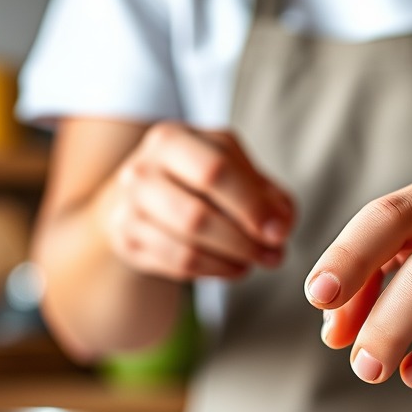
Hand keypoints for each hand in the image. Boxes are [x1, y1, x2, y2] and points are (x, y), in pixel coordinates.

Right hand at [101, 122, 294, 280]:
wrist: (142, 195)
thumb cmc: (198, 178)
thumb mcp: (232, 167)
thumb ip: (265, 191)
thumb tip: (283, 223)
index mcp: (172, 139)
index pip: (215, 171)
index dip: (252, 206)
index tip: (280, 232)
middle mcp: (142, 171)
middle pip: (197, 216)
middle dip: (244, 242)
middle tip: (275, 255)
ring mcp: (129, 208)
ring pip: (187, 249)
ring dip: (232, 261)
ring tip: (255, 261)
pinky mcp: (128, 241)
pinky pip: (179, 266)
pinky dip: (215, 271)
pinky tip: (234, 267)